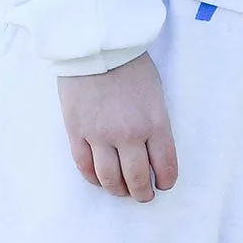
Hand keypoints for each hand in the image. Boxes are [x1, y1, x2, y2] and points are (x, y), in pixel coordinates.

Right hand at [58, 53, 177, 201]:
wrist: (96, 46)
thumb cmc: (131, 65)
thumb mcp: (156, 93)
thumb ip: (155, 122)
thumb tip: (152, 149)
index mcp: (155, 122)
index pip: (164, 164)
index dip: (165, 180)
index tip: (164, 185)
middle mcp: (129, 134)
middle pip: (136, 177)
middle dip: (142, 192)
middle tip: (144, 196)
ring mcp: (100, 135)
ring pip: (109, 178)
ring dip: (118, 190)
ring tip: (123, 192)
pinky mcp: (77, 132)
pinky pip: (85, 166)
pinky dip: (94, 179)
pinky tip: (100, 180)